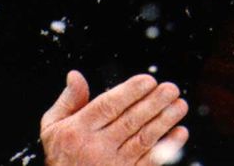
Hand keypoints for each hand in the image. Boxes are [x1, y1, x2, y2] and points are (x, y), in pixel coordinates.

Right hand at [40, 71, 188, 165]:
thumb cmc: (61, 155)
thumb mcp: (52, 128)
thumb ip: (68, 101)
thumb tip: (75, 75)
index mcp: (78, 130)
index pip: (108, 107)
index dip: (130, 92)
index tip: (149, 80)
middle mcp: (95, 148)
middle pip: (130, 121)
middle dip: (154, 103)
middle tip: (172, 88)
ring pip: (143, 140)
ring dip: (165, 122)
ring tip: (181, 105)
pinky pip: (150, 162)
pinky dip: (167, 147)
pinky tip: (180, 132)